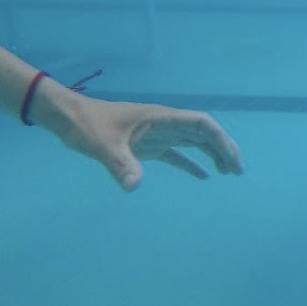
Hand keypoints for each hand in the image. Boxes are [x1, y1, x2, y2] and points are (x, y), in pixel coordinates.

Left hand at [34, 87, 244, 191]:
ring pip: (194, 142)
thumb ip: (120, 164)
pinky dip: (191, 164)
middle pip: (203, 133)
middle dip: (223, 149)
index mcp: (160, 118)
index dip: (219, 139)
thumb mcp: (102, 145)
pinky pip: (177, 154)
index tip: (230, 158)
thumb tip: (134, 187)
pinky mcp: (147, 146)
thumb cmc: (86, 126)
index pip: (200, 124)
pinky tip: (204, 176)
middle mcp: (164, 124)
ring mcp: (157, 134)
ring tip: (229, 172)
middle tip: (237, 170)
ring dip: (212, 154)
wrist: (68, 118)